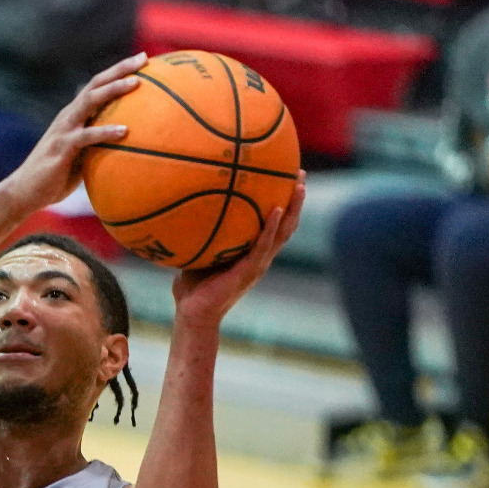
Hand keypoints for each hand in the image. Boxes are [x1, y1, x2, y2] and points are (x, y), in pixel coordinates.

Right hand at [0, 53, 146, 213]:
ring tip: (136, 84)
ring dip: (113, 90)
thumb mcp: (81, 157)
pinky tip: (124, 131)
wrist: (26, 191)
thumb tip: (127, 149)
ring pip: (90, 101)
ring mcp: (64, 129)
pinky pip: (86, 136)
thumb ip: (97, 146)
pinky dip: (105, 131)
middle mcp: (69, 116)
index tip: (142, 60)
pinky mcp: (62, 147)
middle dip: (120, 69)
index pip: (97, 86)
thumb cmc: (56, 177)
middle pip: (96, 84)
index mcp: (74, 115)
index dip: (118, 71)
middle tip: (143, 58)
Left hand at [170, 176, 306, 328]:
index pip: (274, 224)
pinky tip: (276, 210)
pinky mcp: (250, 271)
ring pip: (283, 233)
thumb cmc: (192, 284)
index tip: (287, 177)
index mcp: (253, 252)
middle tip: (300, 174)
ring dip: (293, 209)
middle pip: (286, 224)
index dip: (283, 202)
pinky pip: (263, 245)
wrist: (193, 313)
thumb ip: (201, 230)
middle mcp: (260, 256)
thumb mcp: (199, 250)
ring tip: (300, 187)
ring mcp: (258, 264)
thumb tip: (188, 199)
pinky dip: (271, 228)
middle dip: (295, 199)